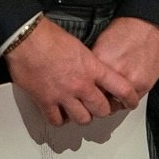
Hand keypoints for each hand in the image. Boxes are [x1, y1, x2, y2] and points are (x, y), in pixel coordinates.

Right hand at [5, 18, 138, 126]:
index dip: (129, 98)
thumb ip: (89, 64)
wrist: (28, 39)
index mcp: (92, 68)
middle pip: (101, 109)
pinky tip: (60, 113)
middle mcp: (80, 84)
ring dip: (82, 116)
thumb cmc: (50, 37)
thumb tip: (92, 71)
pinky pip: (57, 120)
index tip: (131, 102)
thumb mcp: (80, 47)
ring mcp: (63, 95)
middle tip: (98, 106)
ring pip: (82, 119)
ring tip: (79, 110)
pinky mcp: (45, 101)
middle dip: (102, 109)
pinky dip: (59, 119)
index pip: (120, 87)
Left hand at [92, 16, 158, 102]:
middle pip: (99, 100)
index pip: (85, 88)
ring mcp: (129, 80)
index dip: (86, 92)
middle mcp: (114, 72)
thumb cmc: (128, 30)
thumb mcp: (102, 42)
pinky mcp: (143, 85)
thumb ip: (95, 64)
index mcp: (100, 60)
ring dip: (113, 103)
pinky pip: (130, 102)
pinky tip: (126, 92)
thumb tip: (88, 78)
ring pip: (114, 105)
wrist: (150, 24)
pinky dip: (127, 100)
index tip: (87, 93)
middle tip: (100, 99)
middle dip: (98, 101)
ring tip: (114, 96)